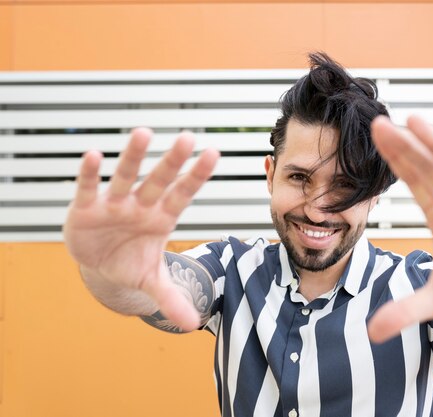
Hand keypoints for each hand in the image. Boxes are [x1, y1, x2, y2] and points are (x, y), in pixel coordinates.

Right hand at [63, 128, 219, 330]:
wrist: (100, 265)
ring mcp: (115, 204)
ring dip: (133, 157)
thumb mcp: (151, 282)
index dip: (197, 176)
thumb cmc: (130, 263)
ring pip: (126, 177)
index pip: (183, 194)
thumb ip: (171, 298)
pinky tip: (92, 156)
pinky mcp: (87, 208)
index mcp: (161, 218)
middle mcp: (141, 205)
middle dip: (172, 161)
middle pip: (159, 180)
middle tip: (187, 137)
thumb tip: (192, 324)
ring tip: (143, 133)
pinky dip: (89, 174)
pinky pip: (88, 188)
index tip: (213, 154)